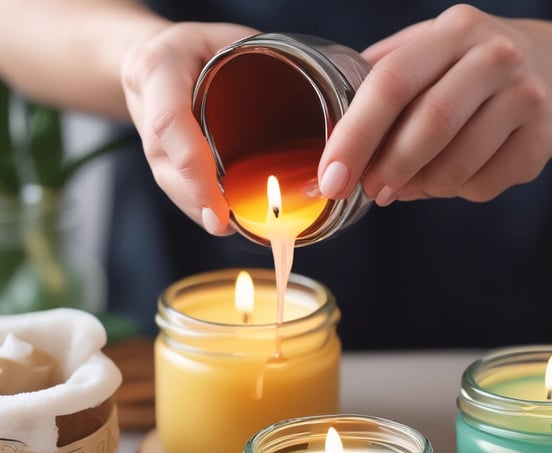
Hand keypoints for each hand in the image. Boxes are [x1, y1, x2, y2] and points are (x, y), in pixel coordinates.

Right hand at [121, 21, 254, 234]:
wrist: (153, 56)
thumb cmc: (203, 46)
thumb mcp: (231, 37)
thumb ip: (262, 64)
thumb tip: (317, 103)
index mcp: (161, 66)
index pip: (169, 122)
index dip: (192, 167)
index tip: (216, 204)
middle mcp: (146, 102)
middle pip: (167, 163)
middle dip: (198, 200)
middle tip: (228, 226)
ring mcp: (147, 134)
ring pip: (168, 181)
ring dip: (199, 209)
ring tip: (231, 228)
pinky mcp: (157, 156)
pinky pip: (174, 185)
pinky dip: (199, 205)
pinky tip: (222, 221)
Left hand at [318, 4, 551, 205]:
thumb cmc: (481, 67)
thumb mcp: (437, 48)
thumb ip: (387, 77)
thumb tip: (331, 132)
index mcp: (454, 30)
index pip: (392, 82)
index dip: (355, 135)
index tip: (332, 177)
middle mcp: (495, 56)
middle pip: (430, 124)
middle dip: (389, 169)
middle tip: (370, 192)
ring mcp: (526, 97)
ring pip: (458, 165)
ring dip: (424, 187)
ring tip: (410, 184)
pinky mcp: (543, 139)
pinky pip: (485, 184)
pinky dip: (459, 191)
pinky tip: (457, 177)